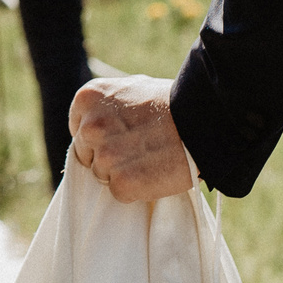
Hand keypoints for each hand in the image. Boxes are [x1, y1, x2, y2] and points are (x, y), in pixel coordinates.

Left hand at [68, 74, 195, 203]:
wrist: (202, 122)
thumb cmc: (171, 103)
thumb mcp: (130, 89)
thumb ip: (106, 105)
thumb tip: (90, 121)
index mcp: (87, 99)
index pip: (79, 130)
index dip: (100, 138)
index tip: (121, 138)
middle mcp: (89, 127)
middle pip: (87, 154)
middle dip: (108, 155)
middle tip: (138, 150)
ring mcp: (105, 156)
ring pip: (102, 175)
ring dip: (122, 173)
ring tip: (150, 160)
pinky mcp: (121, 183)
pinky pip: (120, 193)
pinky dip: (136, 189)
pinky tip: (154, 173)